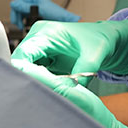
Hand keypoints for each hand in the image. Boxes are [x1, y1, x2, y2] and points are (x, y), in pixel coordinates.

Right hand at [9, 0, 78, 29]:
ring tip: (22, 27)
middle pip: (18, 9)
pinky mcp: (36, 15)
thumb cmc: (56, 14)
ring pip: (21, 14)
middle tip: (19, 26)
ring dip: (20, 20)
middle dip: (17, 17)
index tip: (16, 21)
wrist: (65, 21)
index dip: (15, 12)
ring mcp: (34, 8)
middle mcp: (32, 2)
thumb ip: (25, 7)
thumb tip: (13, 3)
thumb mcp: (39, 9)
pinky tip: (26, 26)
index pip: (17, 3)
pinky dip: (24, 22)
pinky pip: (26, 18)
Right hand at [11, 20, 127, 84]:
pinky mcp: (43, 55)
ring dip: (34, 80)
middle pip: (21, 61)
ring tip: (47, 93)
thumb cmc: (99, 41)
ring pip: (26, 67)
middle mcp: (39, 37)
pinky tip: (50, 89)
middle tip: (40, 95)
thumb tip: (70, 92)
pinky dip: (40, 80)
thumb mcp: (93, 57)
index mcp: (47, 32)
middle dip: (28, 78)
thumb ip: (81, 74)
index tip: (29, 89)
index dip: (23, 72)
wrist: (106, 38)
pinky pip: (34, 70)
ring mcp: (39, 46)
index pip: (24, 54)